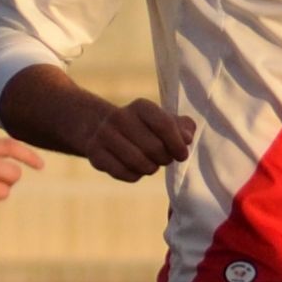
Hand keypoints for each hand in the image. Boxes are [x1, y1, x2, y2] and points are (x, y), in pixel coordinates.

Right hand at [79, 98, 197, 182]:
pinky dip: (135, 175)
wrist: (103, 129)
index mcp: (141, 106)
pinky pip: (124, 173)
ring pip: (139, 163)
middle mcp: (120, 117)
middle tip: (164, 158)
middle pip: (154, 148)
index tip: (182, 154)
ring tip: (151, 164)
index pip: (164, 125)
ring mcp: (104, 135)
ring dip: (151, 168)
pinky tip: (135, 168)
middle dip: (165, 158)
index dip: (177, 144)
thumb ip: (184, 127)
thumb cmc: (146, 128)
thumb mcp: (166, 121)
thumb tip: (186, 138)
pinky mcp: (95, 153)